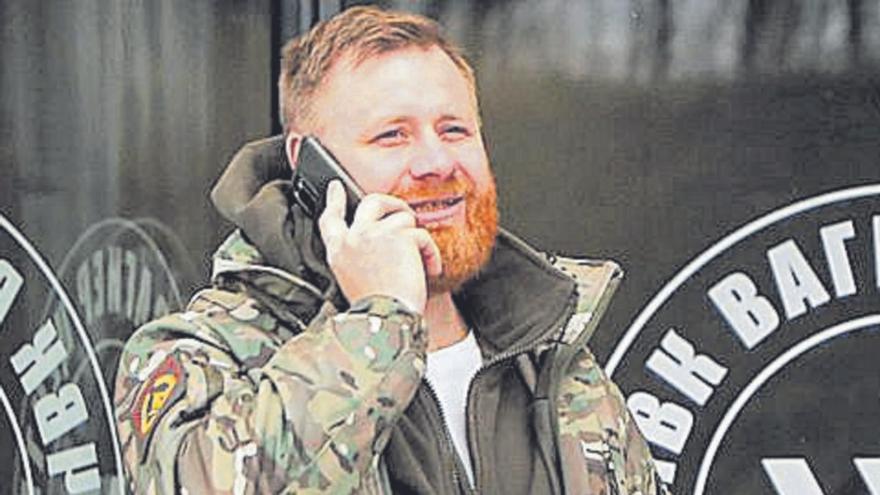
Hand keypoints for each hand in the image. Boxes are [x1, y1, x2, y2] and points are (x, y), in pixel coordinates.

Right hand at [319, 181, 441, 312]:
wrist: (386, 320)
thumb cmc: (376, 308)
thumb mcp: (354, 278)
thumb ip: (359, 254)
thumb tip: (379, 237)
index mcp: (338, 251)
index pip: (330, 218)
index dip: (333, 200)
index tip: (336, 187)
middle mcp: (353, 238)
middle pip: (372, 202)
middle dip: (392, 203)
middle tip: (404, 212)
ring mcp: (374, 234)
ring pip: (404, 219)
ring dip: (417, 241)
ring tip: (420, 263)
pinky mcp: (399, 236)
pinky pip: (421, 236)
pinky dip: (430, 253)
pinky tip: (430, 269)